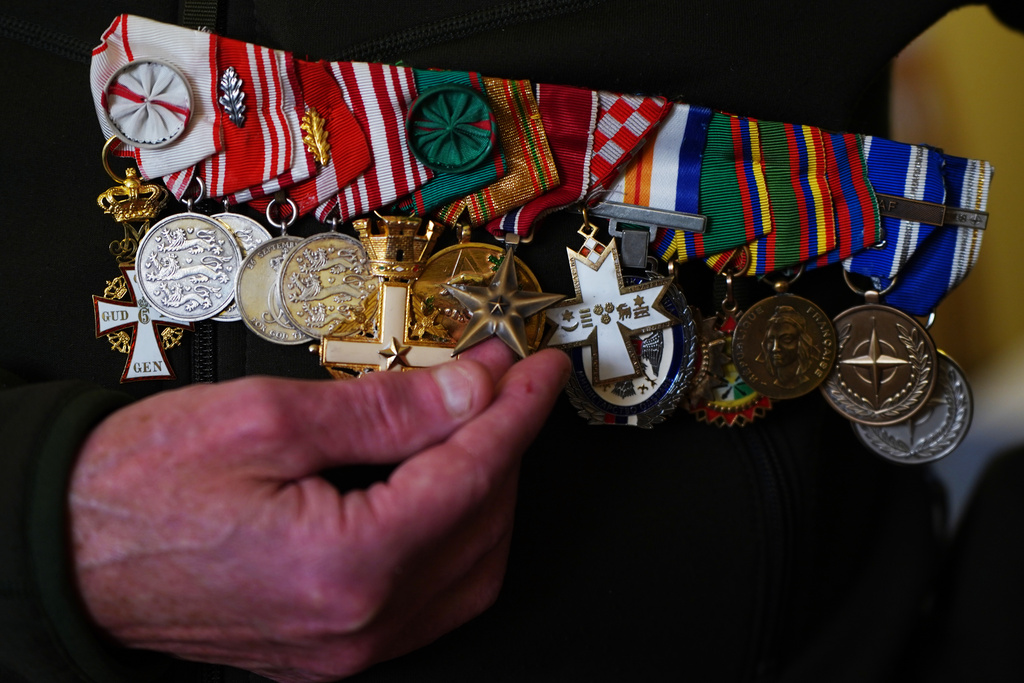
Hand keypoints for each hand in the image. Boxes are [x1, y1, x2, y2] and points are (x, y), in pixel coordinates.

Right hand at [69, 341, 568, 681]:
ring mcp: (346, 645)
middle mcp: (357, 621)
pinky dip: (455, 535)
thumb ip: (385, 408)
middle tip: (505, 381)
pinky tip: (444, 487)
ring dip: (488, 492)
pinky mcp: (333, 646)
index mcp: (346, 565)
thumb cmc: (138, 485)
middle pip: (482, 523)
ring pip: (469, 569)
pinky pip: (430, 598)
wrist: (66, 547)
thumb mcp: (265, 417)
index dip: (517, 410)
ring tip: (479, 424)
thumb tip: (467, 387)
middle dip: (506, 443)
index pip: (473, 473)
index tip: (537, 368)